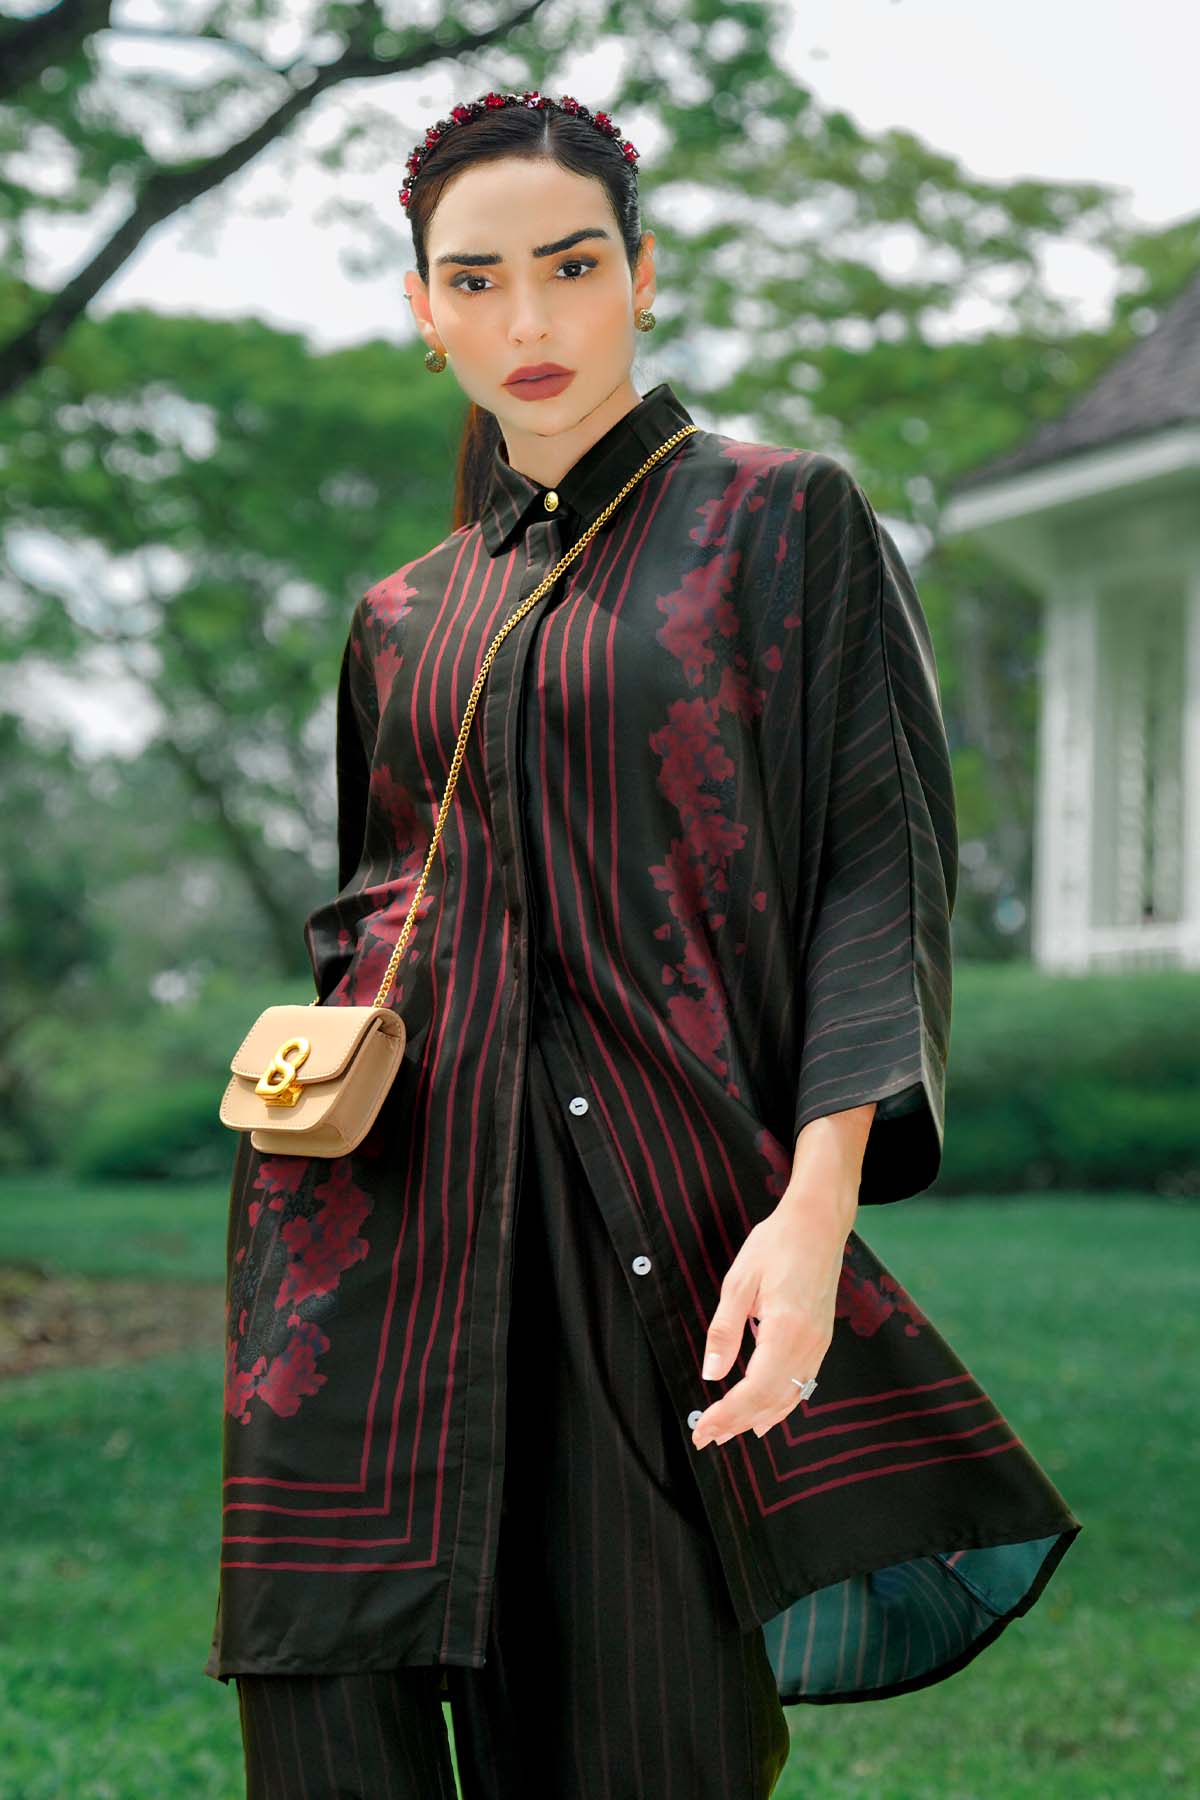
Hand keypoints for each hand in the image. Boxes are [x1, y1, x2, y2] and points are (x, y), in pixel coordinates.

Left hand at [690, 1187, 853, 1450]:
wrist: (818, 1224)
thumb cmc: (776, 1245)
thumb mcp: (738, 1282)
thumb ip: (724, 1332)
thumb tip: (712, 1375)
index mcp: (786, 1331)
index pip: (753, 1391)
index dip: (726, 1415)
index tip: (702, 1430)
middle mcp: (808, 1346)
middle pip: (772, 1401)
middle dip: (738, 1423)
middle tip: (707, 1437)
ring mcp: (819, 1345)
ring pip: (790, 1398)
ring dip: (759, 1419)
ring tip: (730, 1433)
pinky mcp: (821, 1340)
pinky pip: (802, 1385)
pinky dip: (781, 1404)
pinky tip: (766, 1414)